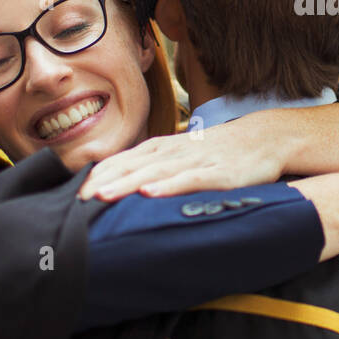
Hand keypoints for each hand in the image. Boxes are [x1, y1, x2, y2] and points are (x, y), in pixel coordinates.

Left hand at [77, 120, 285, 200]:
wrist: (264, 138)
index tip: (74, 194)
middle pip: (133, 167)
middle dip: (104, 183)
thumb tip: (124, 187)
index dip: (99, 176)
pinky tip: (151, 194)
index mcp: (163, 148)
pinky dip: (169, 186)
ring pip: (155, 173)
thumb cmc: (219, 151)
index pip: (124, 160)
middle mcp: (175, 152)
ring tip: (103, 196)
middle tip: (77, 201)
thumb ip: (155, 168)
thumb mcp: (184, 156)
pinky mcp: (220, 173)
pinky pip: (190, 180)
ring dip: (127, 183)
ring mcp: (197, 161)